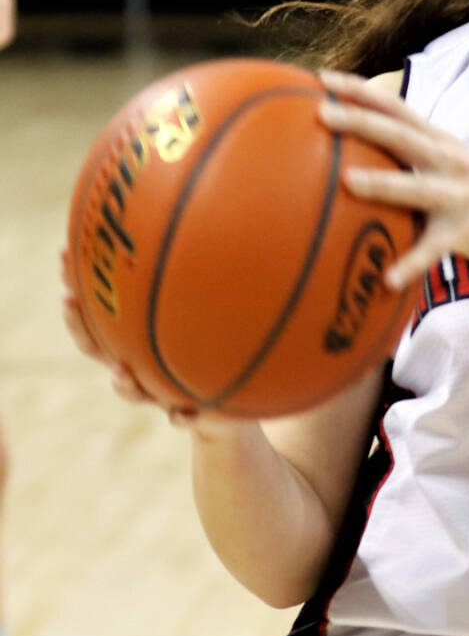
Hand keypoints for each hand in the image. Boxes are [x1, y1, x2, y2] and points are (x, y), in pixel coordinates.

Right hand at [60, 249, 230, 433]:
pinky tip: (183, 415)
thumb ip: (193, 277)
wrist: (237, 400)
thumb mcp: (208, 307)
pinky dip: (180, 417)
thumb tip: (189, 216)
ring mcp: (159, 390)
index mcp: (134, 337)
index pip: (96, 308)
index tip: (64, 255)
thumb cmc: (215, 345)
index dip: (79, 282)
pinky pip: (182, 419)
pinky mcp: (189, 414)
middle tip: (69, 300)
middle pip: (96, 347)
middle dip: (79, 324)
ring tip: (121, 372)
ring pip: (130, 389)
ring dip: (122, 382)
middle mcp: (137, 363)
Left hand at [319, 71, 468, 285]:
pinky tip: (388, 279)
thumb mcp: (455, 169)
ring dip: (383, 184)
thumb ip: (415, 162)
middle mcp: (451, 162)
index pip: (398, 108)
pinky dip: (412, 264)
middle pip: (401, 135)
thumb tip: (358, 163)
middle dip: (361, 122)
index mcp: (442, 144)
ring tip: (348, 183)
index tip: (323, 77)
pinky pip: (434, 250)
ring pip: (417, 188)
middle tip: (321, 113)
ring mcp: (461, 197)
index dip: (362, 90)